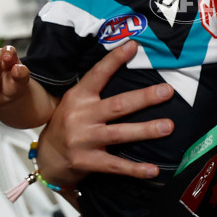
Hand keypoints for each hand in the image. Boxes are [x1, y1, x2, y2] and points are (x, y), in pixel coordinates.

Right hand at [36, 40, 173, 188]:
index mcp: (79, 97)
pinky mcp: (87, 162)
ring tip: (168, 126)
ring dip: (146, 130)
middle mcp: (81, 116)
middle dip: (144, 98)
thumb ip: (97, 89)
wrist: (47, 157)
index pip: (98, 74)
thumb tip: (129, 67)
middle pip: (117, 105)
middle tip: (167, 91)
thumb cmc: (69, 123)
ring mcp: (84, 140)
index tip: (134, 46)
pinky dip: (135, 169)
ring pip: (119, 133)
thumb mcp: (77, 101)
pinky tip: (154, 170)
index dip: (115, 60)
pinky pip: (115, 165)